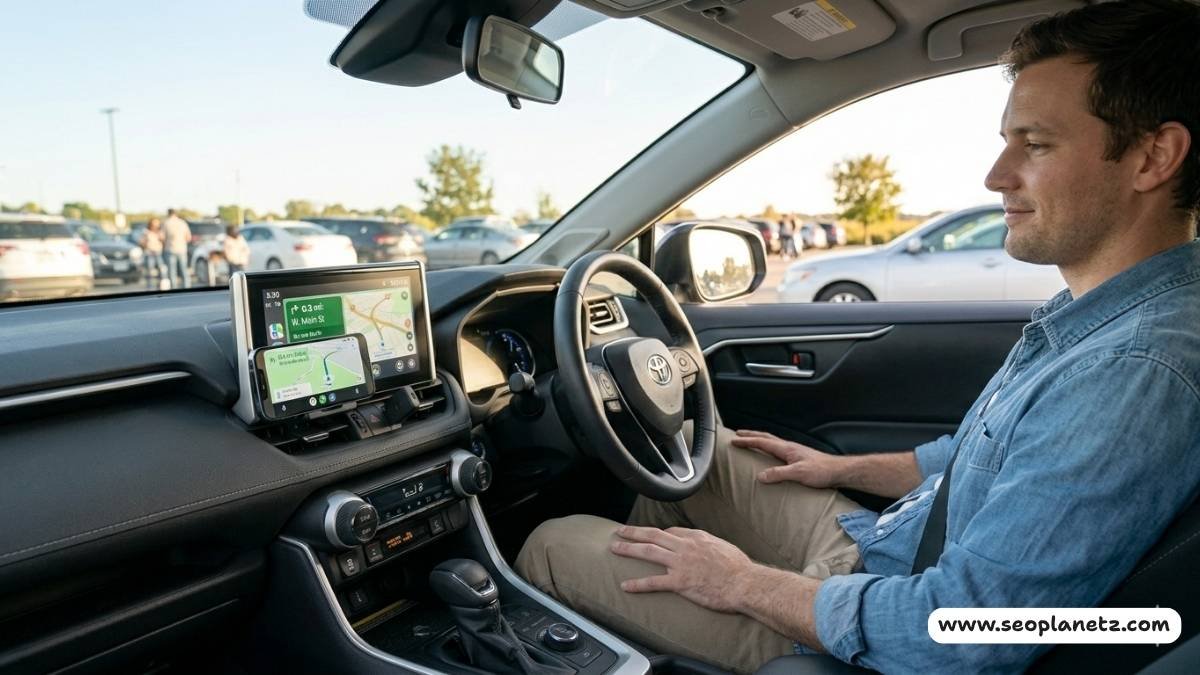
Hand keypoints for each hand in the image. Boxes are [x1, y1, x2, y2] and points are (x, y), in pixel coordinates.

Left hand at [610, 525, 753, 612]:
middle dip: (634, 532)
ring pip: (648, 552)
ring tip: (615, 548)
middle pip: (653, 535)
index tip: (650, 535)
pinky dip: (638, 583)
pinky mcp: (680, 582)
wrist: (745, 583)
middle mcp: (685, 547)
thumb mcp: (724, 547)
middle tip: (619, 531)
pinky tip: (625, 585)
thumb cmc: (739, 568)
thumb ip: (709, 544)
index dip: (657, 533)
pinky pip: (654, 582)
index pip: (671, 531)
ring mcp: (681, 564)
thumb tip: (704, 546)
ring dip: (629, 549)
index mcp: (696, 538)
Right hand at [730, 429, 841, 486]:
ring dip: (759, 439)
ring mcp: (794, 451)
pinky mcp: (798, 457)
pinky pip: (778, 449)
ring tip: (750, 441)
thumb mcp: (798, 473)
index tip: (733, 440)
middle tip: (737, 434)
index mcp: (787, 448)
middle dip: (750, 435)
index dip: (747, 441)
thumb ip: (779, 473)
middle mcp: (789, 447)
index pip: (762, 442)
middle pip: (766, 437)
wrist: (838, 471)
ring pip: (772, 442)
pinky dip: (768, 447)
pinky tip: (770, 454)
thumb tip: (760, 476)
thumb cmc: (822, 471)